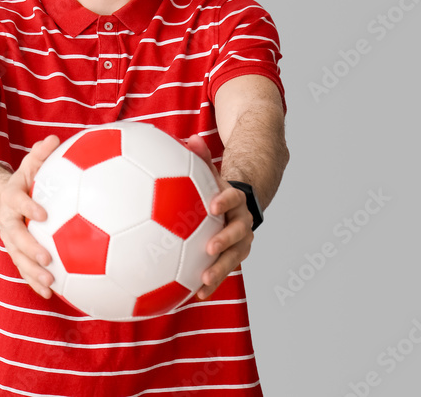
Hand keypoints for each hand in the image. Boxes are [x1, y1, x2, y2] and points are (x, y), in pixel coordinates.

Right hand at [0, 135, 60, 298]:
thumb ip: (40, 155)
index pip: (19, 202)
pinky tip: (51, 296)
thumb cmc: (18, 182)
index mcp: (11, 200)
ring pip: (18, 257)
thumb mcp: (27, 166)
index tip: (43, 214)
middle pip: (16, 237)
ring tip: (50, 284)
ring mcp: (10, 238)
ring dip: (32, 272)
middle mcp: (8, 221)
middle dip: (30, 249)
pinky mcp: (16, 251)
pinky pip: (24, 268)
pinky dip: (35, 282)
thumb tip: (54, 138)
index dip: (29, 207)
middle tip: (46, 259)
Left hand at [185, 135, 253, 300]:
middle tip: (210, 249)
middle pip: (238, 233)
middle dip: (225, 242)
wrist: (238, 205)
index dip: (225, 201)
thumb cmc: (215, 187)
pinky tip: (195, 296)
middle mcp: (242, 223)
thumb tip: (191, 139)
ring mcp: (240, 243)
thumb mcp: (209, 170)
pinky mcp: (231, 257)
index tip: (213, 204)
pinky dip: (211, 284)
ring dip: (220, 270)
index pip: (234, 198)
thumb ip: (201, 157)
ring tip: (204, 282)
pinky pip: (222, 271)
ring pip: (233, 258)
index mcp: (235, 201)